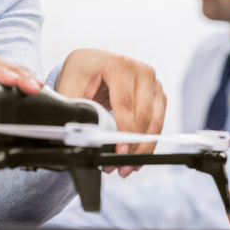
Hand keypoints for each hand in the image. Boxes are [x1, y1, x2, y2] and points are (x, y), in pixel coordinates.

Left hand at [56, 48, 165, 175]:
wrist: (93, 62)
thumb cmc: (82, 72)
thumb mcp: (71, 87)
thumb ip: (75, 110)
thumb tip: (75, 136)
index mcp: (120, 65)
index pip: (126, 104)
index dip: (123, 131)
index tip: (119, 153)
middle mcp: (142, 72)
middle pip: (144, 115)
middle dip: (133, 145)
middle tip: (120, 167)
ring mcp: (154, 84)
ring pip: (155, 122)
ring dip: (142, 148)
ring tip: (128, 167)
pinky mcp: (158, 95)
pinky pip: (157, 123)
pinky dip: (147, 142)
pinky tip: (136, 156)